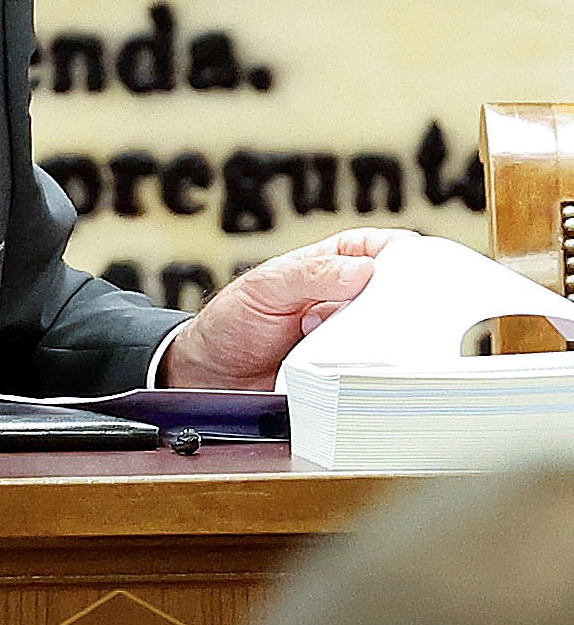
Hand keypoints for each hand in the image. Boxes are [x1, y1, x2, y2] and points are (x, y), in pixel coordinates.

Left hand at [158, 226, 401, 390]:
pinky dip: (374, 367)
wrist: (210, 376)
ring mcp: (350, 335)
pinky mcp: (347, 369)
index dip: (403, 255)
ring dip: (388, 337)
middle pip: (398, 293)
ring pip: (393, 332)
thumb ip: (307, 274)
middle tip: (393, 313)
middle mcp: (348, 299)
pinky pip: (375, 366)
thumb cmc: (231, 322)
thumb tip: (359, 270)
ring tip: (363, 342)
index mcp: (332, 265)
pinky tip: (360, 367)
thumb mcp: (263, 288)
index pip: (382, 248)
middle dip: (406, 301)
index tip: (414, 269)